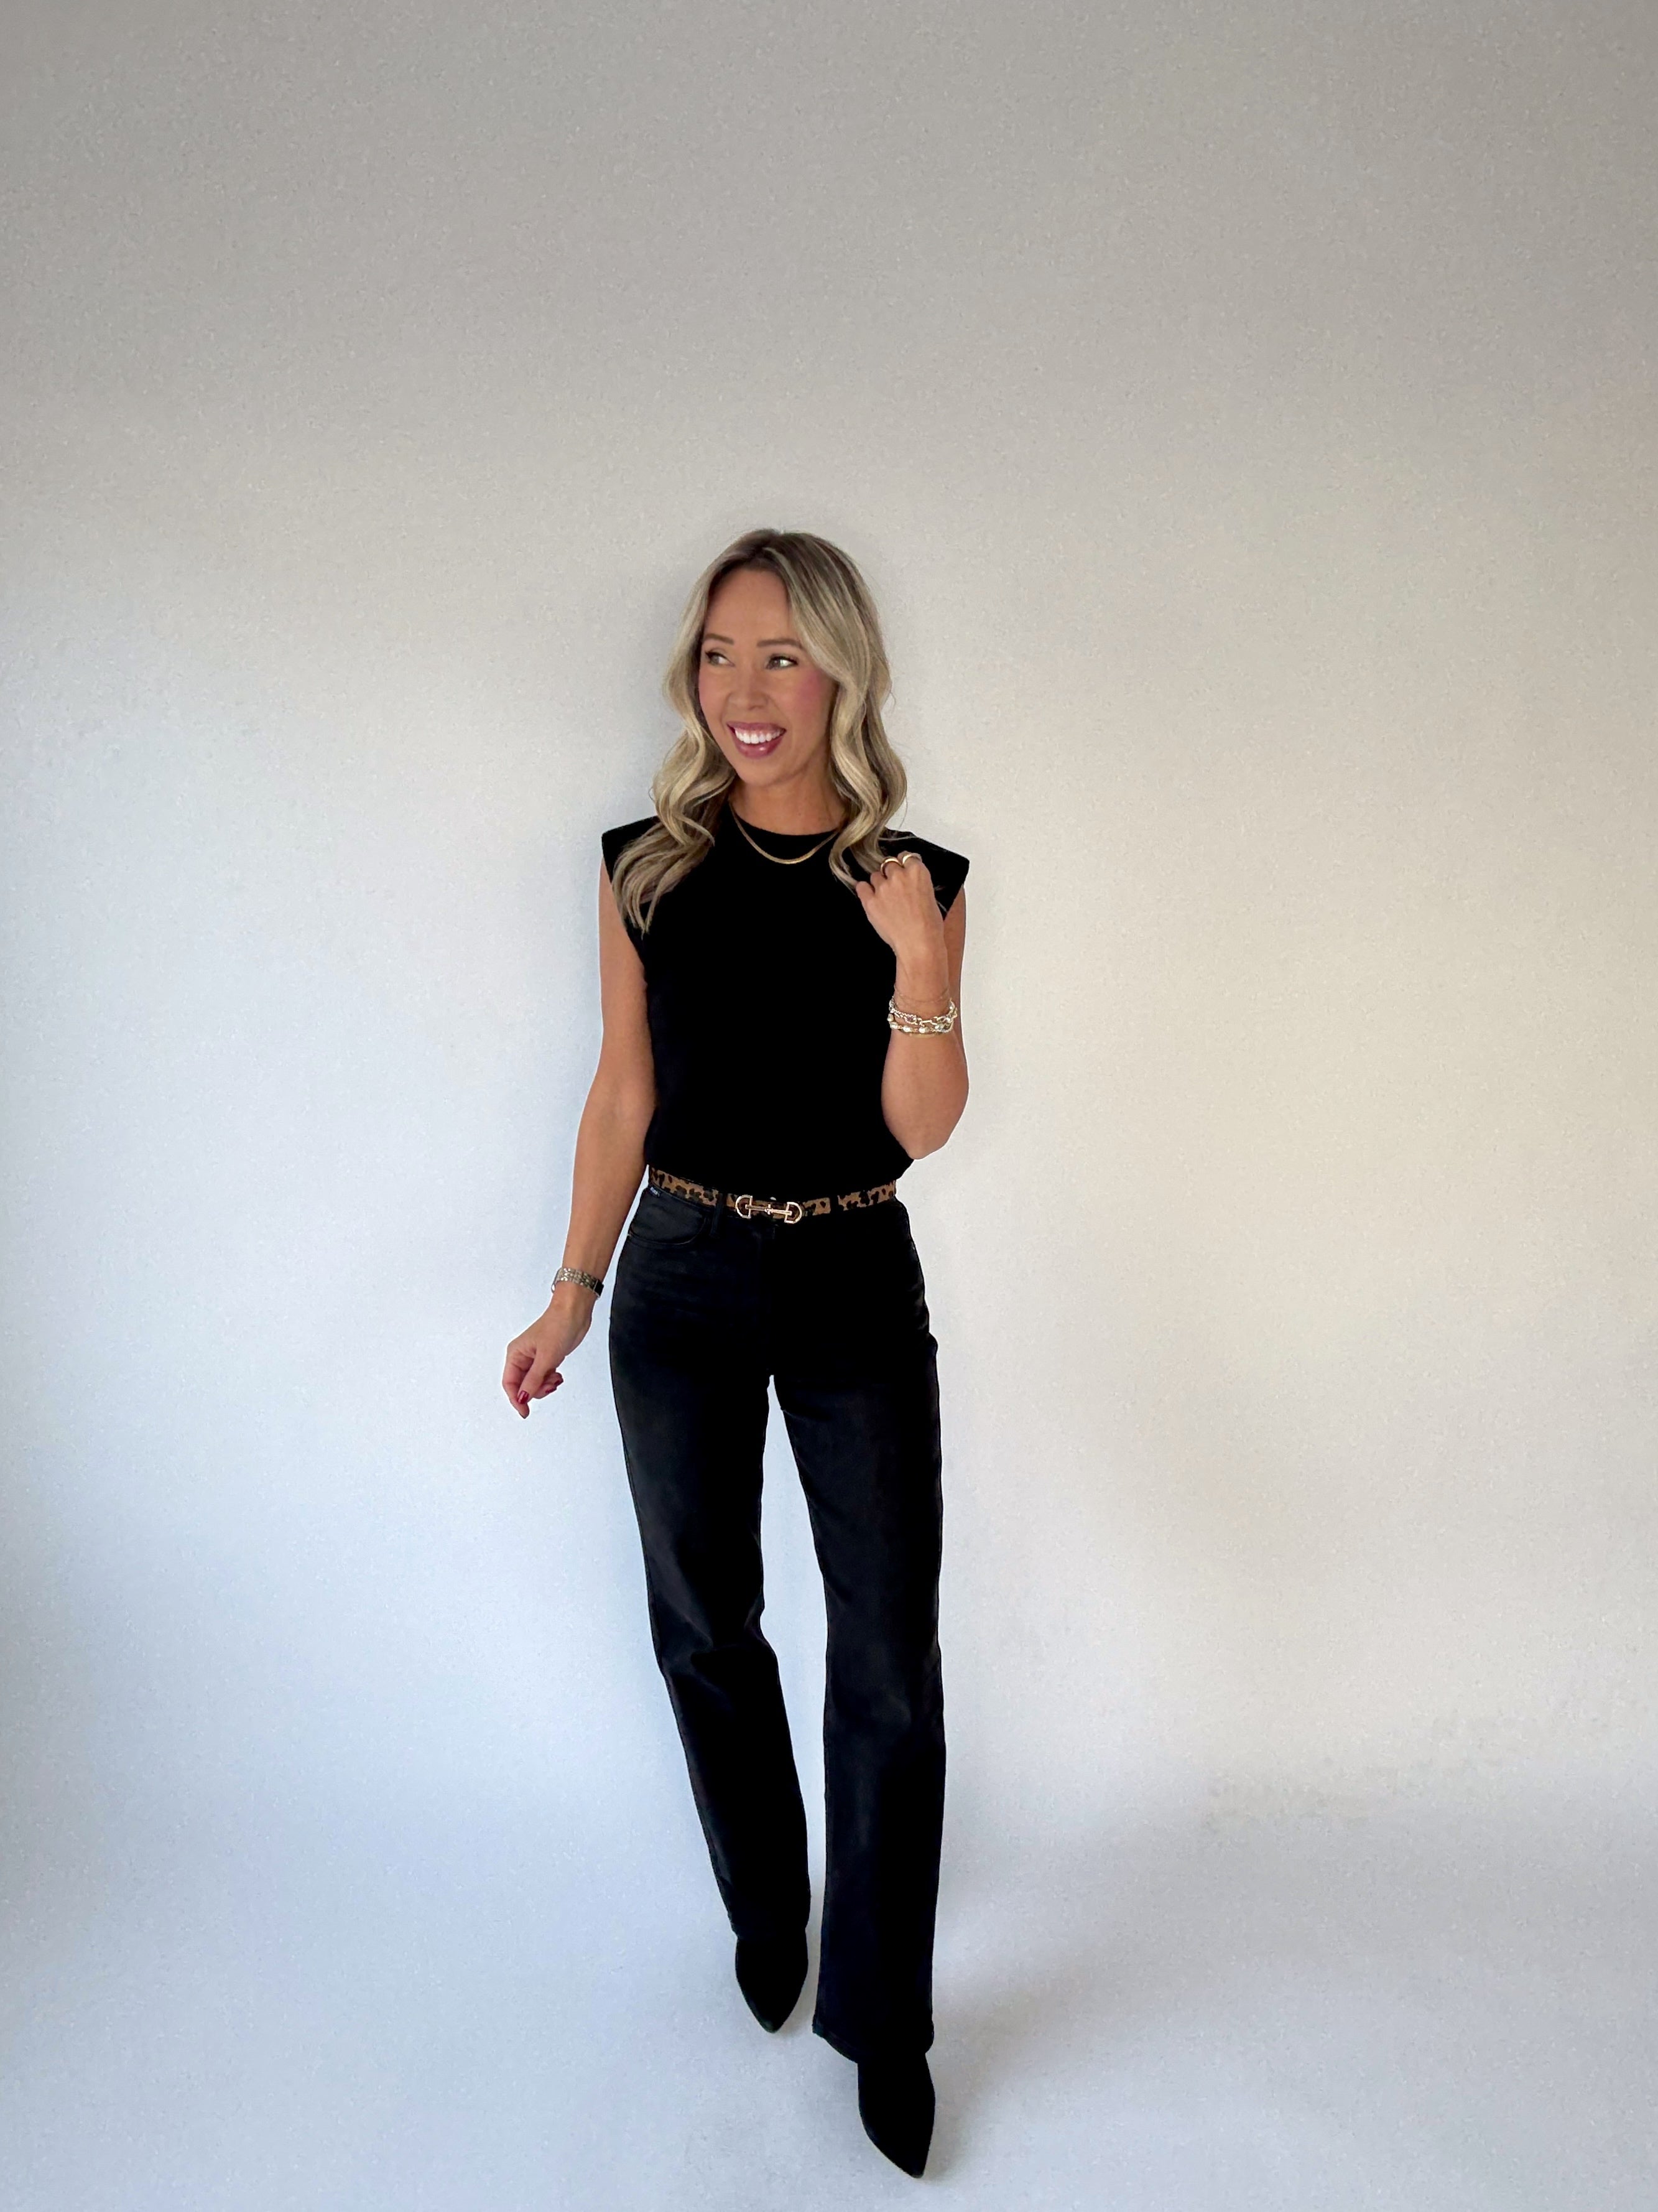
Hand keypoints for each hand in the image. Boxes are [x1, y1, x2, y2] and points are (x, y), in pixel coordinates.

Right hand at [502, 1296, 592, 1418]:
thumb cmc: (558, 1325)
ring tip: (555, 1378)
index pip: (510, 1384)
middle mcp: (523, 1357)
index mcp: (515, 1354)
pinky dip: (551, 1380)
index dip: (516, 1400)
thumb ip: (534, 1379)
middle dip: (535, 1390)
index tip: (525, 1411)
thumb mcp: (546, 1357)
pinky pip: (544, 1377)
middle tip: (549, 1385)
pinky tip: (557, 1375)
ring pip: (534, 1383)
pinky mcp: (547, 1358)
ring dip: (545, 1386)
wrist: (574, 1313)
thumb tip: (523, 1397)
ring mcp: (535, 1358)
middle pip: (522, 1386)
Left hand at [854, 849, 944, 966]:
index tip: (902, 869)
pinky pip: (861, 887)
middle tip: (895, 889)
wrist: (919, 944)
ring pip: (875, 876)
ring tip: (886, 899)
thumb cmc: (929, 926)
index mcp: (918, 872)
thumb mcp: (930, 896)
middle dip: (891, 874)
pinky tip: (871, 898)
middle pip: (889, 865)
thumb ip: (917, 882)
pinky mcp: (870, 901)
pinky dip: (865, 891)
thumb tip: (909, 880)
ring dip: (879, 884)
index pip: (906, 856)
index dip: (903, 864)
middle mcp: (899, 876)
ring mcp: (883, 888)